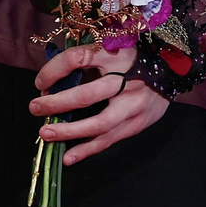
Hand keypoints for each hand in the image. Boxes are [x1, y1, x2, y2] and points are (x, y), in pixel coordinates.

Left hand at [30, 43, 168, 165]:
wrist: (171, 71)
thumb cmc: (131, 59)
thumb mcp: (110, 50)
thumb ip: (84, 62)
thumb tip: (51, 81)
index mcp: (114, 55)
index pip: (76, 59)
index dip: (53, 70)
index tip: (39, 82)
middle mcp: (125, 80)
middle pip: (86, 95)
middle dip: (57, 104)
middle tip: (35, 108)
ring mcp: (133, 105)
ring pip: (99, 124)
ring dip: (70, 132)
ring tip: (46, 135)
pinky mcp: (138, 123)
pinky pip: (109, 139)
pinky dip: (87, 150)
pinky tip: (69, 157)